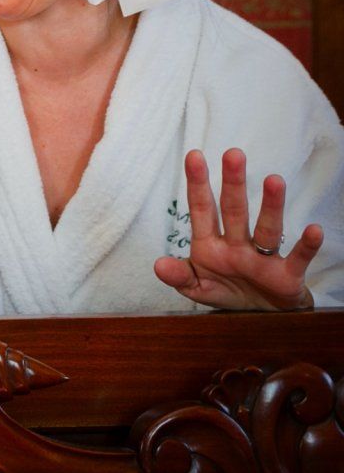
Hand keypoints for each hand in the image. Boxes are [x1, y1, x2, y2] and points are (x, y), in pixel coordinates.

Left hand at [152, 148, 319, 310]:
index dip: (198, 184)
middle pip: (234, 210)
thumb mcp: (197, 288)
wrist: (262, 317)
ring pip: (267, 228)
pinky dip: (307, 246)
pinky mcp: (287, 275)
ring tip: (274, 180)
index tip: (194, 155)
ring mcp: (263, 258)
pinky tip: (313, 230)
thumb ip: (180, 276)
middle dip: (233, 183)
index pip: (202, 209)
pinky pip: (299, 257)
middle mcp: (237, 245)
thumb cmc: (227, 292)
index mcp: (211, 245)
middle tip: (233, 154)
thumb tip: (158, 266)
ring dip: (271, 206)